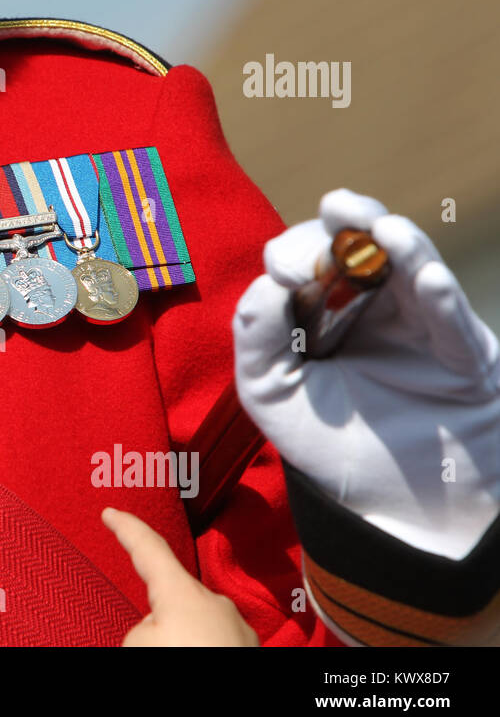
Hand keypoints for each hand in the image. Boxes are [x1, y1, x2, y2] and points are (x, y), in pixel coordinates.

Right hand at [103, 507, 257, 645]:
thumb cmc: (184, 662)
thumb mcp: (137, 644)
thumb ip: (141, 627)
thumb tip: (158, 631)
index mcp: (183, 593)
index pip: (148, 548)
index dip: (126, 528)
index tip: (112, 513)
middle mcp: (215, 603)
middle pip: (169, 598)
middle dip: (153, 617)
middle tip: (144, 643)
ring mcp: (237, 628)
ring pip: (191, 626)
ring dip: (179, 641)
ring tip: (172, 652)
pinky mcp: (251, 651)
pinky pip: (213, 644)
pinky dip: (200, 649)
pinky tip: (194, 655)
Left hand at [234, 189, 499, 559]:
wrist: (391, 501)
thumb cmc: (330, 441)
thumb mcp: (270, 392)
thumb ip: (256, 338)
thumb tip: (266, 283)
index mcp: (318, 306)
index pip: (303, 259)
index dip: (292, 253)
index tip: (283, 276)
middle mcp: (369, 304)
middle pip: (357, 244)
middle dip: (342, 223)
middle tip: (332, 215)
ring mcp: (418, 322)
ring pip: (409, 265)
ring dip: (395, 239)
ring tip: (376, 224)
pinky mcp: (460, 352)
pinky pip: (450, 317)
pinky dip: (437, 294)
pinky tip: (423, 277)